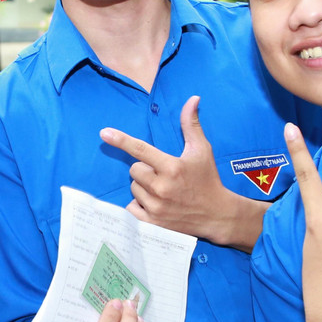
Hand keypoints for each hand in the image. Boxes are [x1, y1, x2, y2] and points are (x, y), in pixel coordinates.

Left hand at [101, 96, 246, 245]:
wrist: (217, 215)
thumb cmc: (208, 179)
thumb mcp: (201, 150)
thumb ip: (191, 124)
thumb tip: (192, 98)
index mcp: (172, 167)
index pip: (140, 150)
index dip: (121, 140)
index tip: (104, 133)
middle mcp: (161, 187)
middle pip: (134, 169)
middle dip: (145, 170)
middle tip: (163, 175)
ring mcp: (156, 207)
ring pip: (133, 188)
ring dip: (143, 188)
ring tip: (163, 192)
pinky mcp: (152, 223)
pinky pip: (131, 207)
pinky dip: (139, 205)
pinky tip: (156, 204)